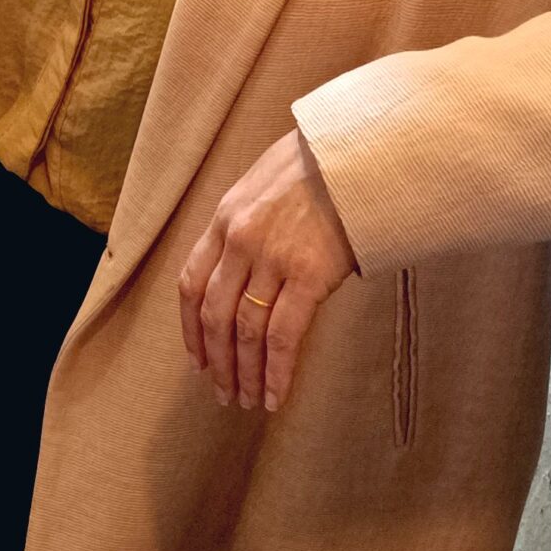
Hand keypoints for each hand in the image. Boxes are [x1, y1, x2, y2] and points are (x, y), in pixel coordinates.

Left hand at [177, 127, 358, 411]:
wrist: (359, 150)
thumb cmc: (318, 165)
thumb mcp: (262, 184)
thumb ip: (245, 224)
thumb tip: (242, 268)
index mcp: (224, 218)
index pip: (191, 283)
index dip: (190, 329)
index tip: (197, 359)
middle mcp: (240, 240)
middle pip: (215, 315)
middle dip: (217, 362)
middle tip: (223, 393)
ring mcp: (273, 258)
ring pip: (246, 332)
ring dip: (245, 373)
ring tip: (248, 401)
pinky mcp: (310, 274)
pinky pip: (284, 336)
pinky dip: (277, 372)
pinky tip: (276, 396)